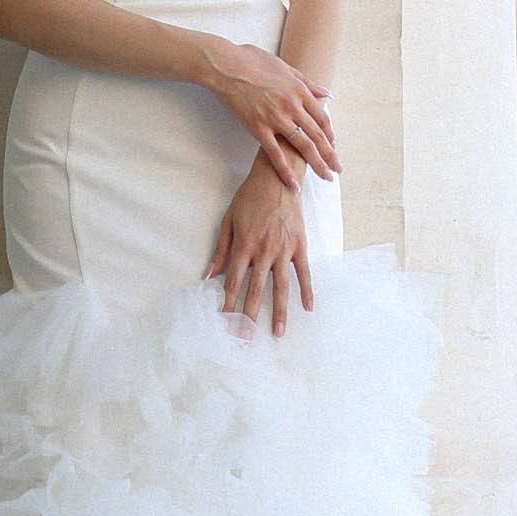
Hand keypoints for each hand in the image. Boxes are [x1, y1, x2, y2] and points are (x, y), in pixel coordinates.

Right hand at [199, 41, 338, 188]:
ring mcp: (276, 118)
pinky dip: (286, 170)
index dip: (330, 134)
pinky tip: (293, 184)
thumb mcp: (285, 67)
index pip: (321, 118)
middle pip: (317, 135)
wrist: (226, 65)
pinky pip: (275, 154)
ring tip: (326, 177)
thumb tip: (326, 92)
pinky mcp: (258, 128)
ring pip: (303, 146)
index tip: (333, 146)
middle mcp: (292, 106)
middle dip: (330, 154)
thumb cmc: (252, 61)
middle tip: (338, 170)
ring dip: (317, 164)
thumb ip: (307, 82)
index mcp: (299, 90)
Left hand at [208, 165, 313, 339]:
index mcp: (244, 245)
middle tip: (246, 338)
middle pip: (255, 290)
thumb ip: (221, 249)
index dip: (229, 304)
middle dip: (249, 317)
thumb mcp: (229, 220)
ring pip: (281, 287)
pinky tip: (308, 308)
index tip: (225, 323)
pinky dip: (307, 290)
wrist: (278, 177)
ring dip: (279, 312)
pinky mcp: (299, 245)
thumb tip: (209, 274)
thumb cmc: (250, 198)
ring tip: (278, 333)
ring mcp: (284, 250)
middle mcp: (263, 251)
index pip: (234, 282)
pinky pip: (304, 272)